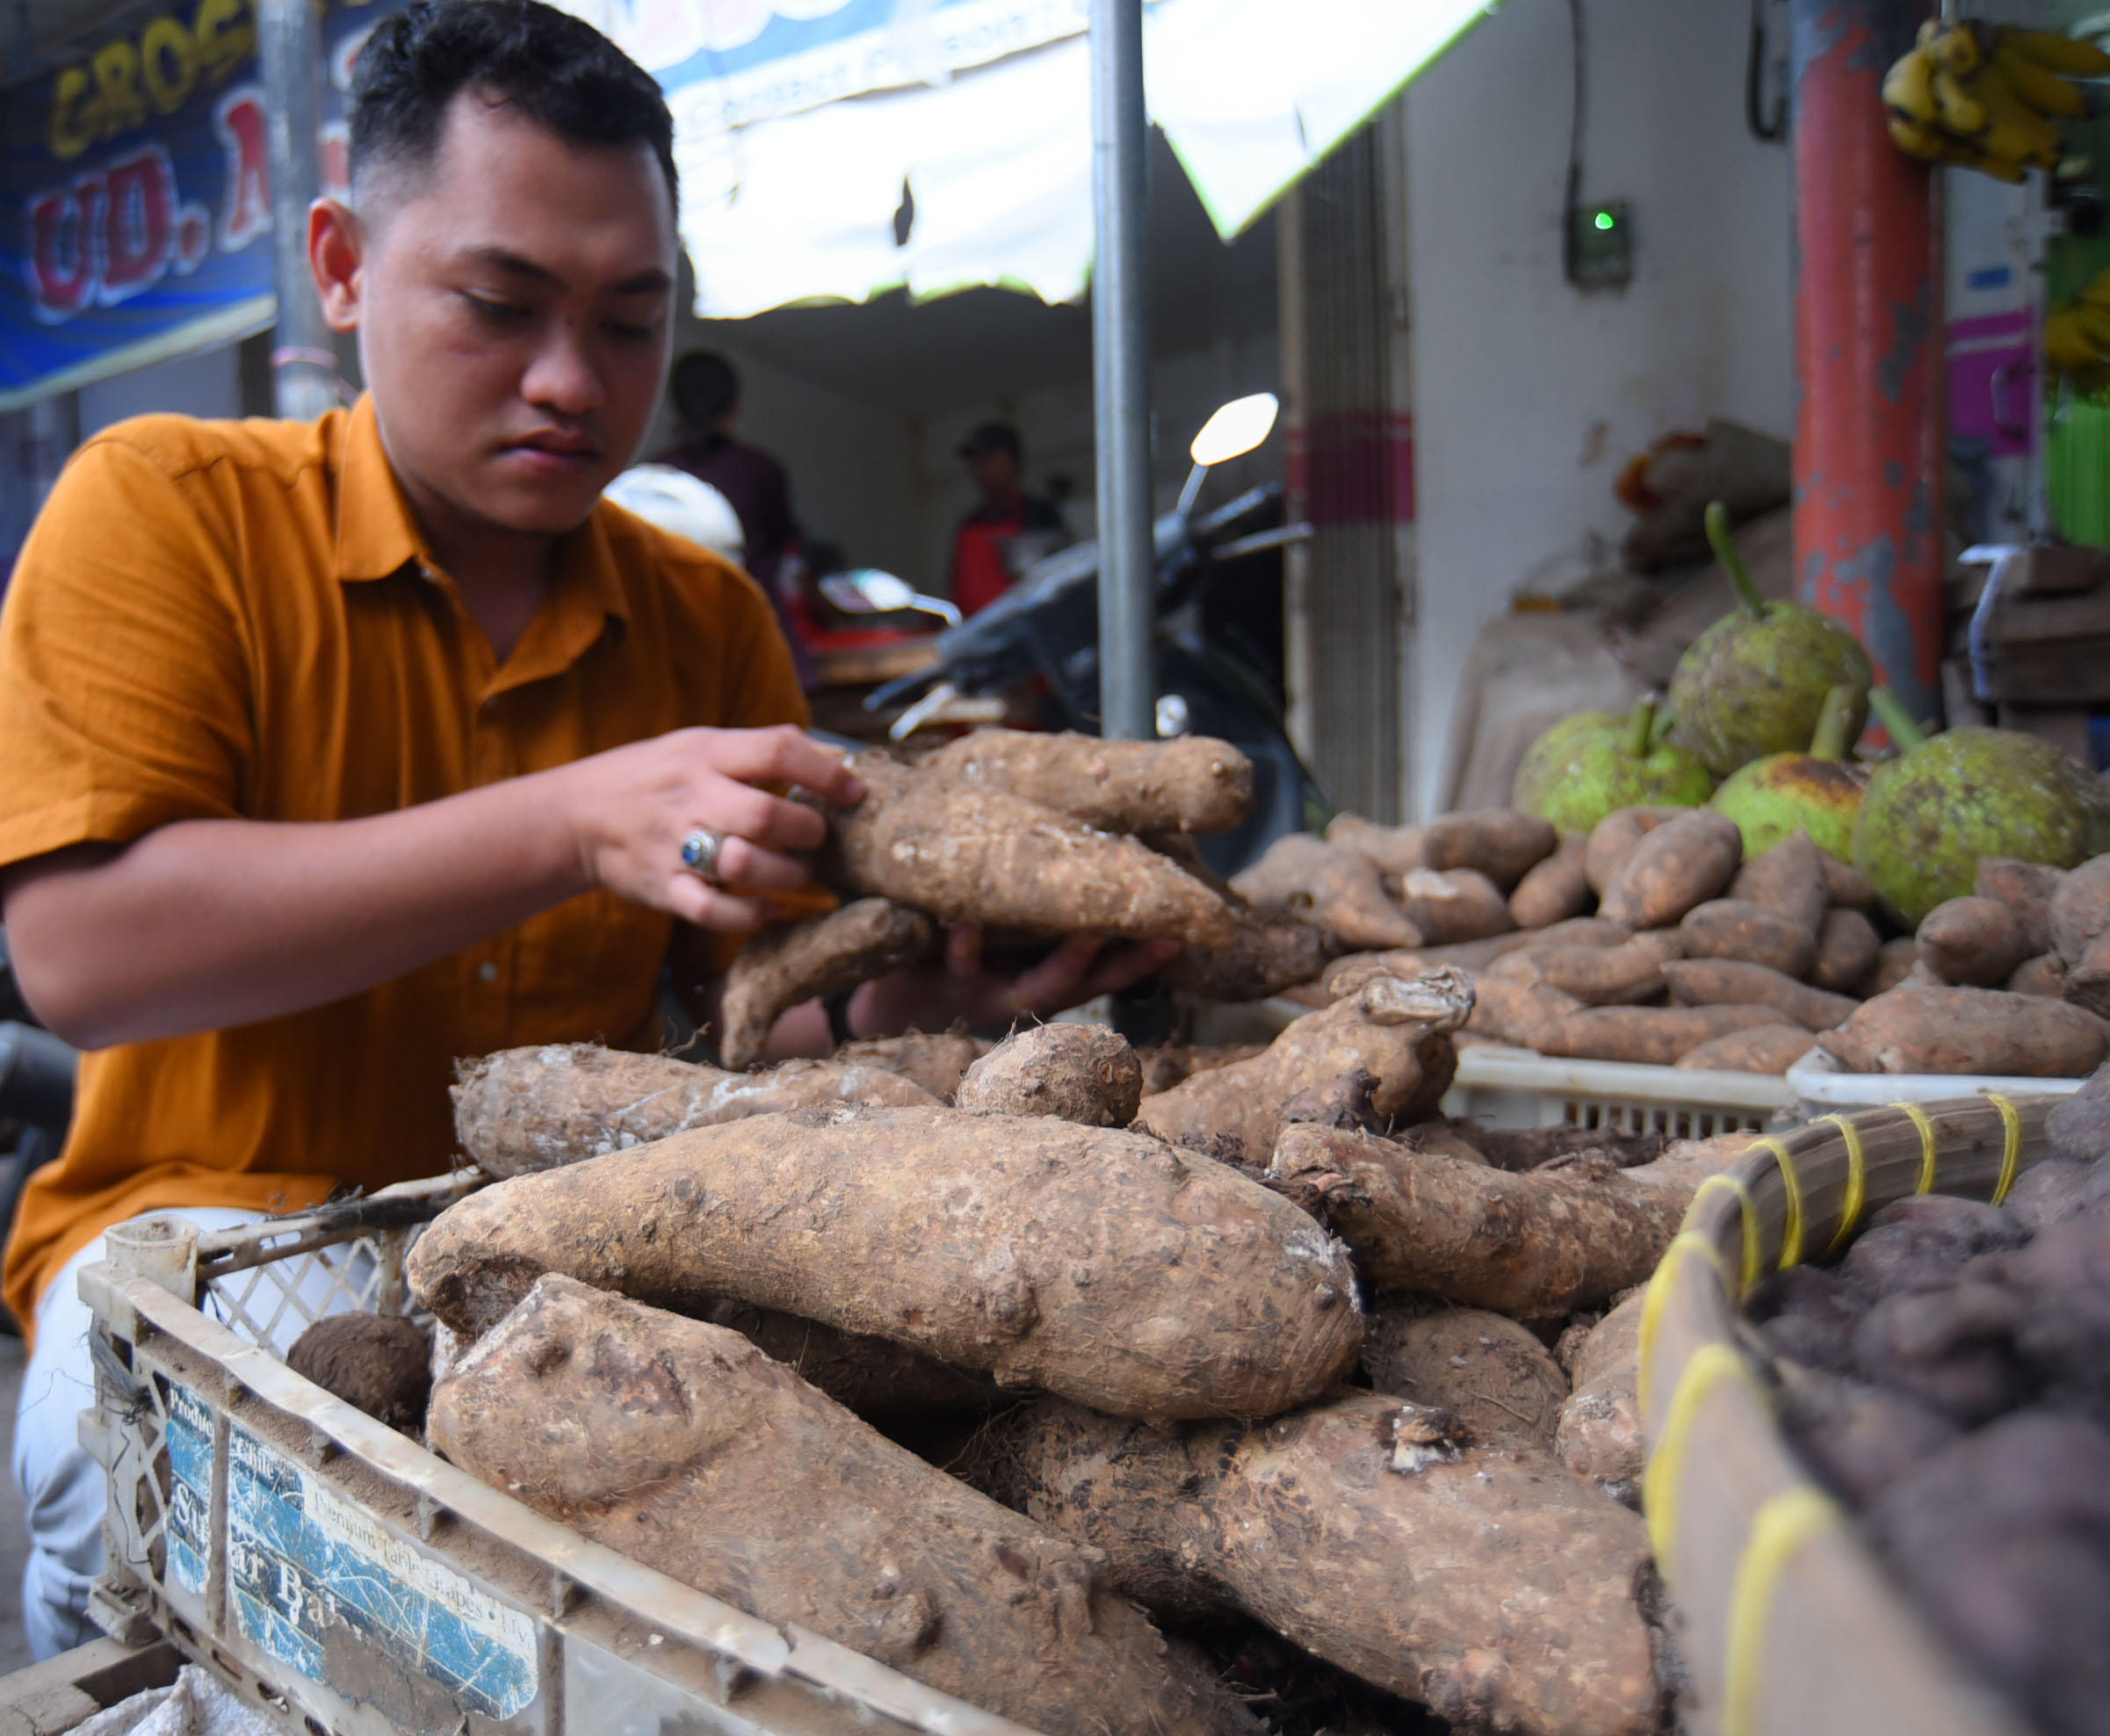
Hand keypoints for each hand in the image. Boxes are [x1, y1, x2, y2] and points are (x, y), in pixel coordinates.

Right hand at [559, 725, 863, 931]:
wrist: (577, 816)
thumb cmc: (658, 778)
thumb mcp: (701, 745)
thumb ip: (762, 750)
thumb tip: (841, 758)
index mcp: (706, 752)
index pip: (777, 751)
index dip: (826, 772)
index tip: (855, 793)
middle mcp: (691, 795)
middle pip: (765, 815)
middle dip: (807, 832)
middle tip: (817, 839)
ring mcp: (674, 845)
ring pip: (743, 866)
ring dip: (787, 876)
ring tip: (800, 875)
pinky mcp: (663, 889)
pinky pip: (713, 912)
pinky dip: (751, 916)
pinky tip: (768, 910)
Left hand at [852, 921, 1180, 1036]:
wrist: (877, 999)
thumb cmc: (943, 953)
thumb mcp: (993, 934)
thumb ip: (1027, 908)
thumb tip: (1073, 845)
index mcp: (1041, 977)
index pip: (1106, 971)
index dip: (1143, 958)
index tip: (1179, 935)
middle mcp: (1023, 994)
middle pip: (1084, 983)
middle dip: (1120, 962)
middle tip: (1152, 930)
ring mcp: (987, 996)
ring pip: (1035, 985)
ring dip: (1063, 960)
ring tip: (1085, 929)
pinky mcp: (943, 989)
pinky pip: (959, 965)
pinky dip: (967, 941)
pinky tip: (968, 916)